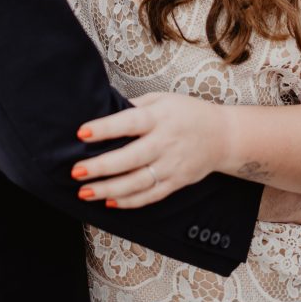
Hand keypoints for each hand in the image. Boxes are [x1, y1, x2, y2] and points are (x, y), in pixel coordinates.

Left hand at [72, 92, 225, 208]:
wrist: (223, 135)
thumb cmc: (188, 112)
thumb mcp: (163, 99)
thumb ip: (137, 106)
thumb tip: (106, 110)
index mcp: (160, 117)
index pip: (129, 122)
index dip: (105, 128)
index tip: (82, 133)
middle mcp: (165, 143)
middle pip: (130, 158)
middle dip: (101, 167)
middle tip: (76, 171)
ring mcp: (171, 165)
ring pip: (137, 182)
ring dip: (109, 189)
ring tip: (85, 192)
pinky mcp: (176, 182)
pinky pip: (150, 196)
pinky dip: (129, 202)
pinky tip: (109, 202)